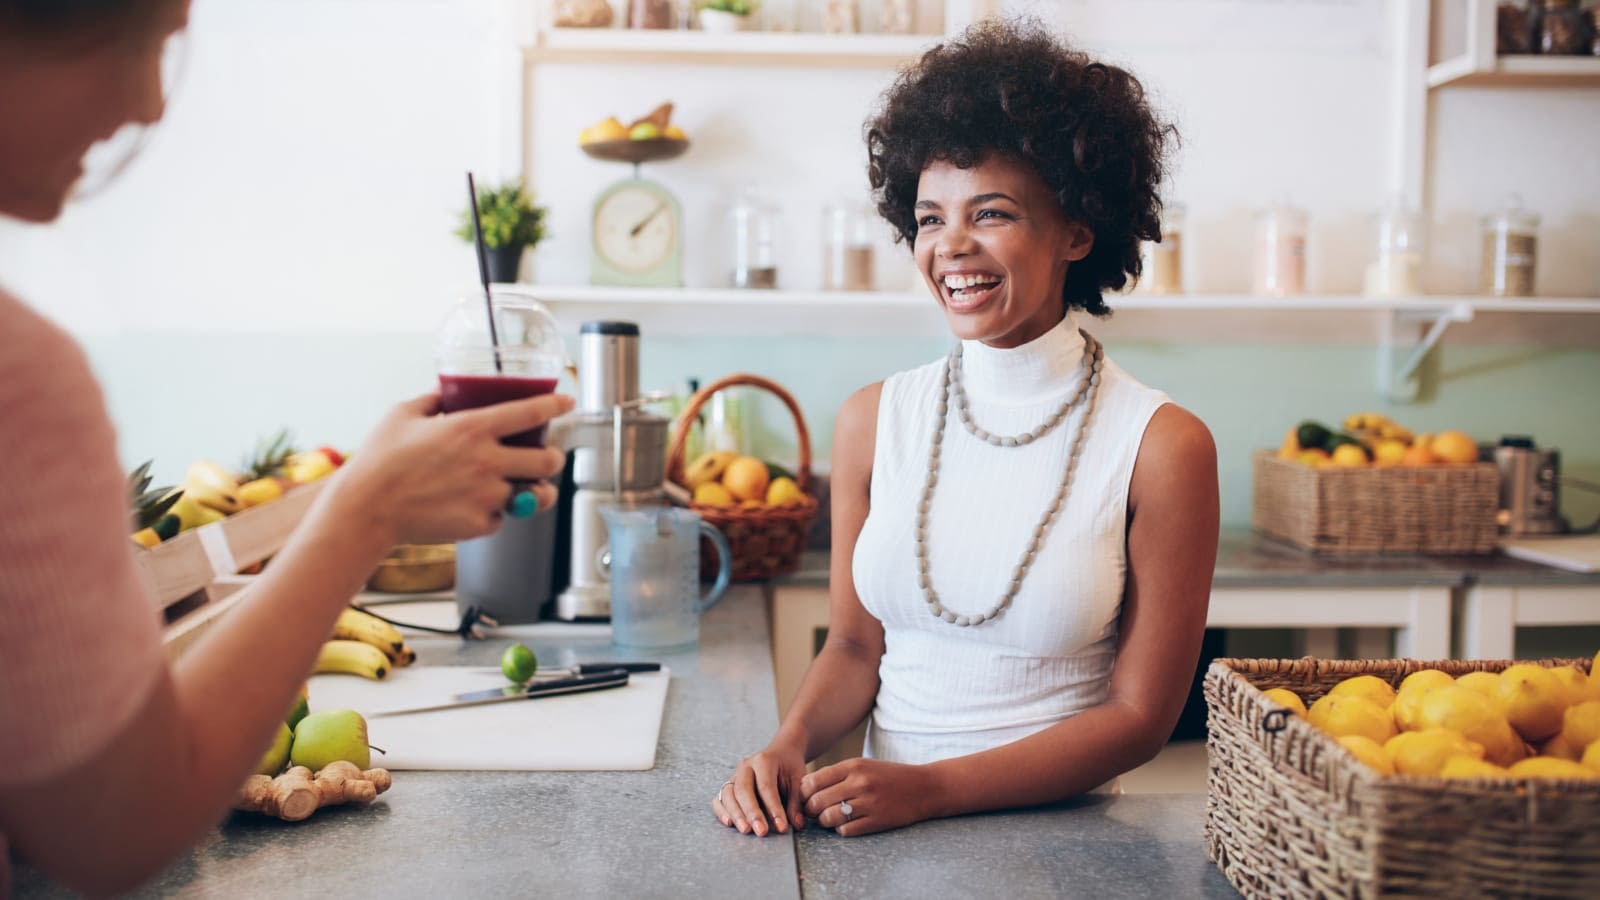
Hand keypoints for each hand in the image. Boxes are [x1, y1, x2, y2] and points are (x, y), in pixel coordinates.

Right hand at [332, 391, 573, 545]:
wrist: (366, 510)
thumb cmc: (379, 460)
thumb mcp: (404, 414)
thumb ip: (434, 399)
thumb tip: (448, 389)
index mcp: (472, 428)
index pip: (530, 412)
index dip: (556, 406)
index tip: (568, 403)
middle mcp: (487, 461)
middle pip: (548, 459)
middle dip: (554, 457)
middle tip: (548, 456)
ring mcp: (487, 495)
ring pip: (535, 494)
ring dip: (537, 489)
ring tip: (529, 486)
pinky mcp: (480, 524)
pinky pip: (502, 517)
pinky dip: (495, 513)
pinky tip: (478, 505)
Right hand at [711, 743, 805, 836]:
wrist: (781, 753)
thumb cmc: (790, 768)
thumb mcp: (798, 780)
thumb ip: (796, 802)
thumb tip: (797, 824)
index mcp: (764, 760)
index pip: (766, 786)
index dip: (773, 808)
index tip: (782, 827)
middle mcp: (745, 766)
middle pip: (743, 790)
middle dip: (752, 813)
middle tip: (761, 832)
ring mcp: (734, 775)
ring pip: (728, 794)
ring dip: (736, 814)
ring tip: (746, 830)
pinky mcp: (728, 785)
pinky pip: (719, 798)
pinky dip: (721, 811)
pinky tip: (729, 823)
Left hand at [801, 758, 935, 836]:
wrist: (924, 788)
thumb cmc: (889, 776)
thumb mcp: (863, 765)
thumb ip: (837, 774)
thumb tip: (806, 786)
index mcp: (853, 766)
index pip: (813, 781)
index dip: (803, 793)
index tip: (805, 797)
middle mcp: (859, 783)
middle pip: (817, 801)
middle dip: (811, 810)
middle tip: (814, 812)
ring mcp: (868, 803)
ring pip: (829, 818)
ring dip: (824, 822)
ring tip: (829, 819)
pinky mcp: (876, 821)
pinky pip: (845, 830)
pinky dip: (841, 830)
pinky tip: (846, 824)